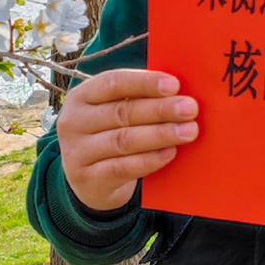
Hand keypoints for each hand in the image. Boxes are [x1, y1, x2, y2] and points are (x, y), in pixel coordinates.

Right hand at [58, 69, 198, 212]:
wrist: (91, 181)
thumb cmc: (111, 134)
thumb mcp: (114, 112)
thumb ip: (138, 99)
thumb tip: (179, 90)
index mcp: (81, 96)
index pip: (112, 83)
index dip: (144, 82)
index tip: (174, 85)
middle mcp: (73, 122)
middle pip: (121, 112)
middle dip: (160, 109)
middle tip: (190, 108)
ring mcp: (77, 152)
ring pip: (123, 140)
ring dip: (160, 134)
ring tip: (189, 131)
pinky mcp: (87, 179)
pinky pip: (122, 168)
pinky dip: (149, 160)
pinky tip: (170, 152)